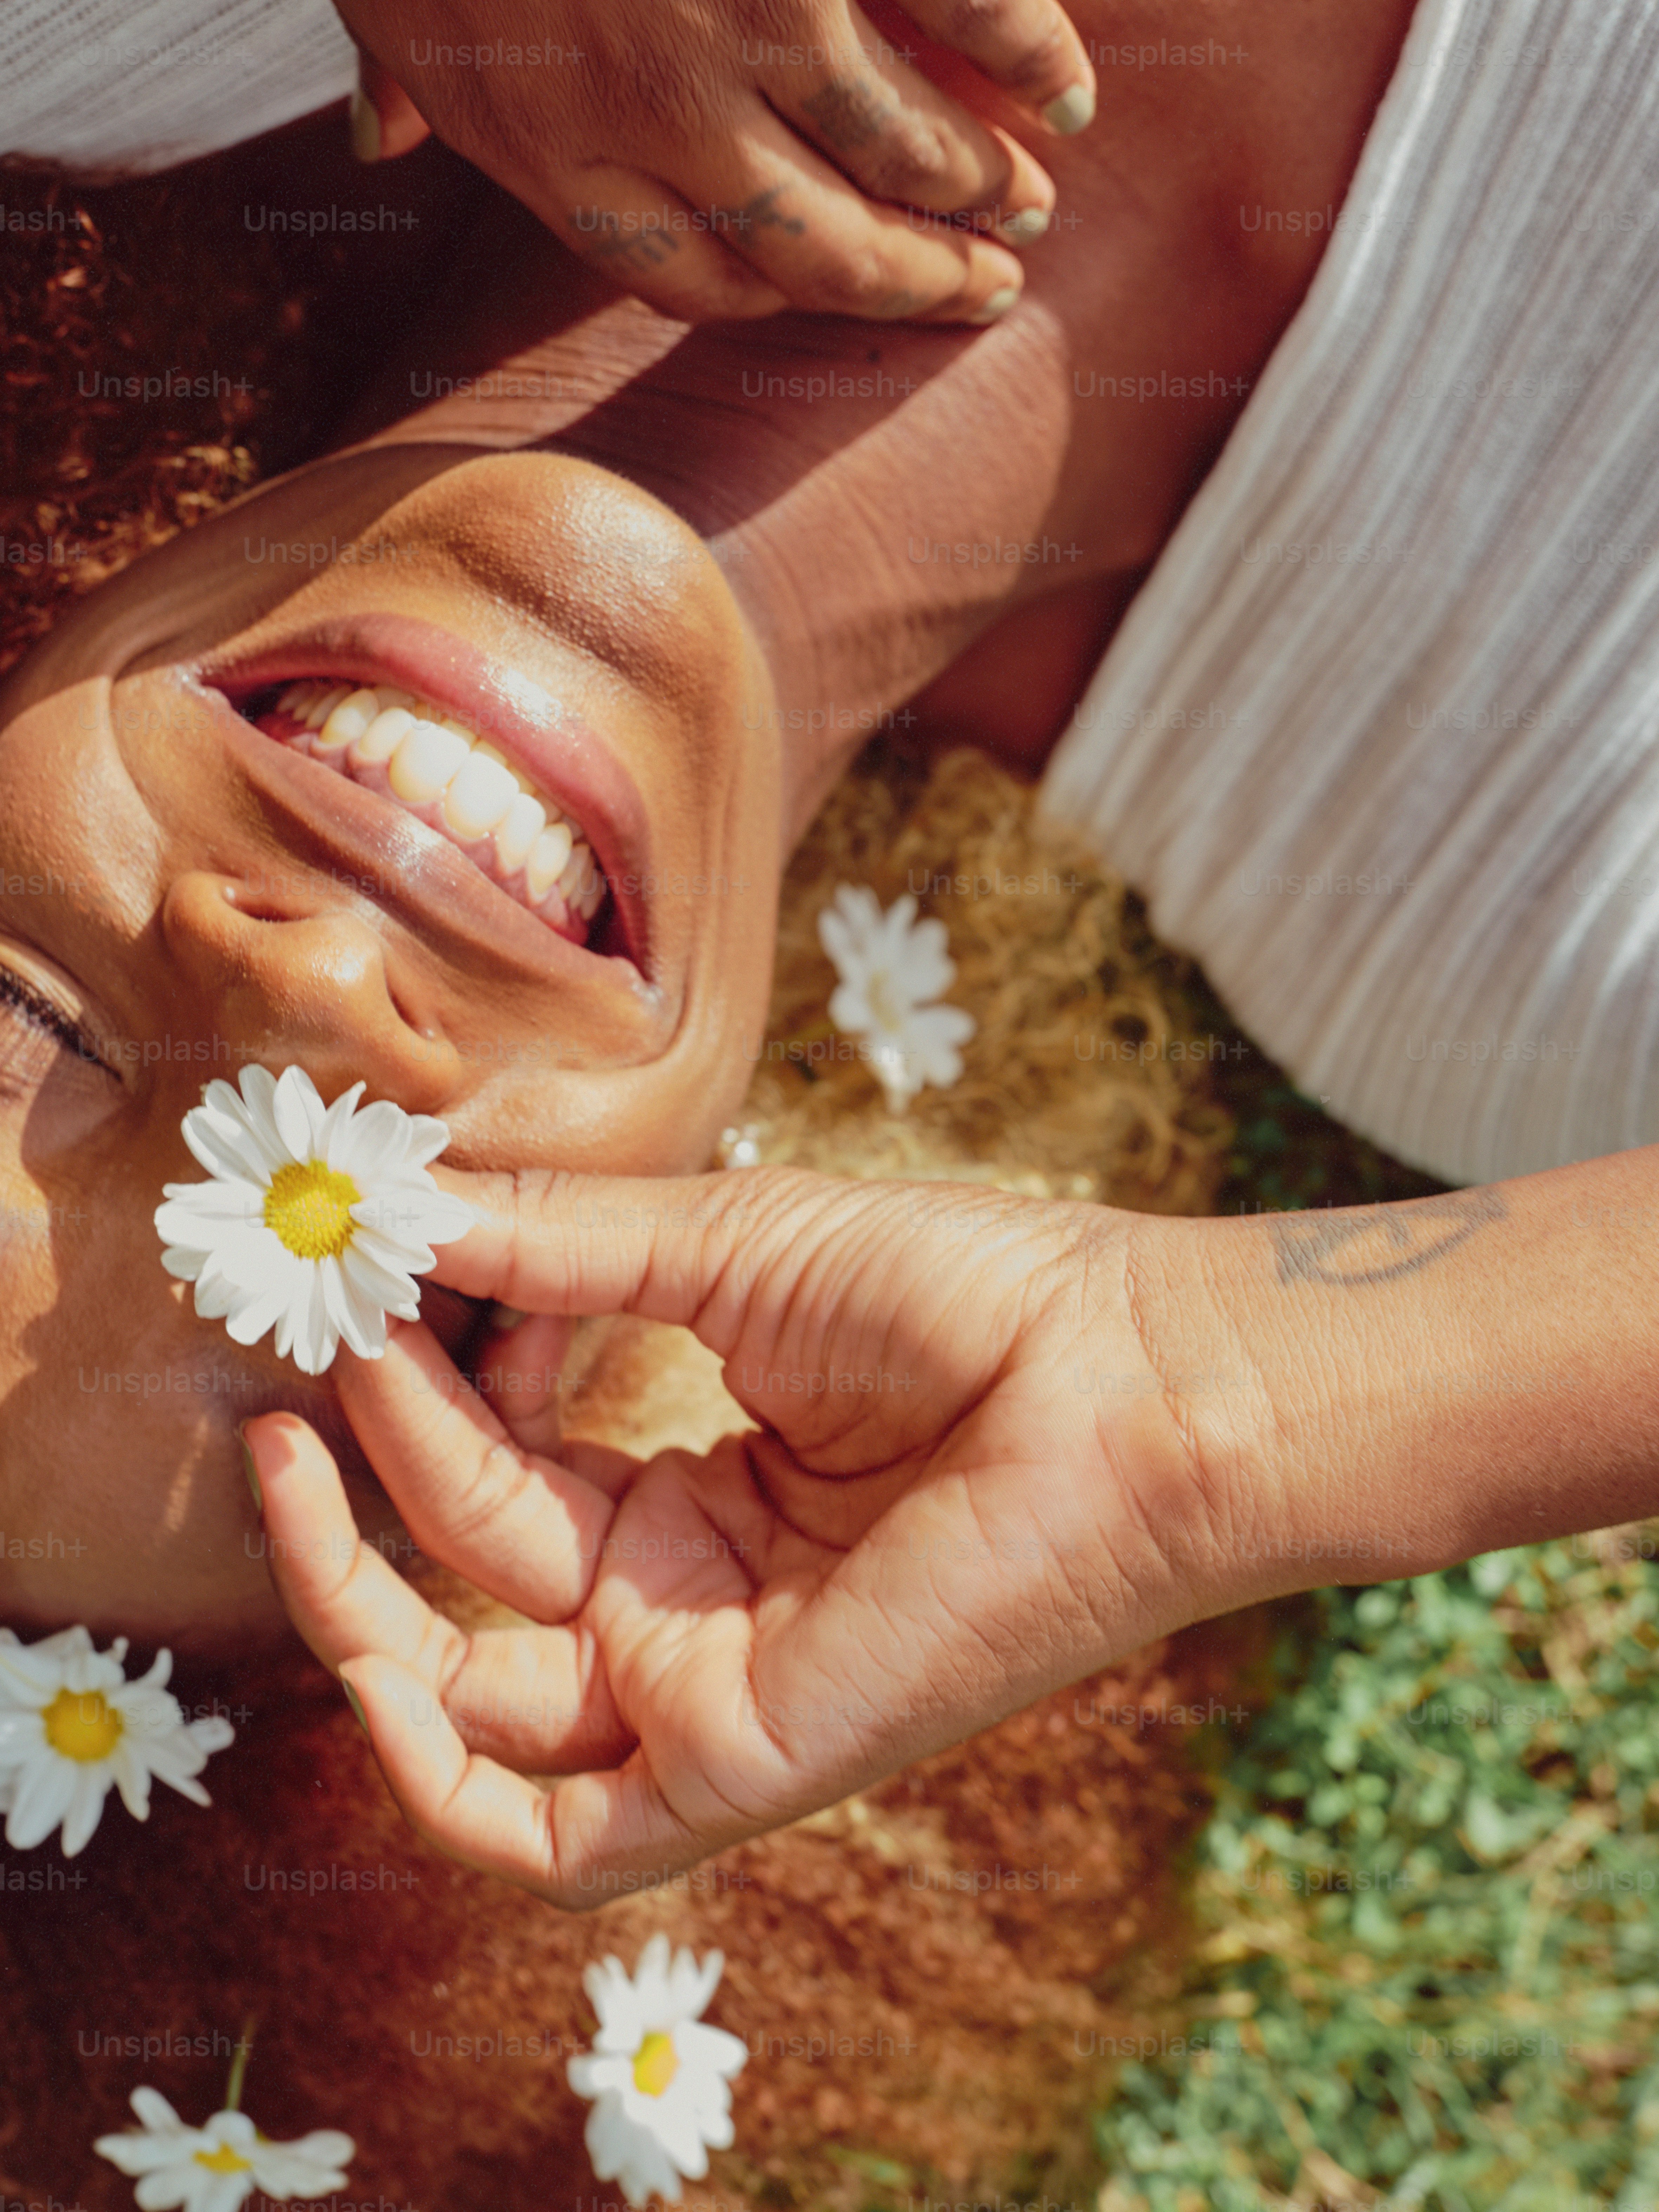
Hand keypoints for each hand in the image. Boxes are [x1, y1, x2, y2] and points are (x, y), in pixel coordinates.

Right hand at [244, 1168, 1239, 1903]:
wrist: (1124, 1372)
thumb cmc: (965, 1294)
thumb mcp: (725, 1248)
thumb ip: (559, 1244)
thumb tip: (400, 1204)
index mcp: (691, 1491)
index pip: (500, 1465)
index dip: (419, 1384)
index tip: (372, 1275)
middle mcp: (685, 1596)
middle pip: (467, 1575)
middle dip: (368, 1473)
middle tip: (301, 1361)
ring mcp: (704, 1681)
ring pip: (476, 1701)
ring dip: (357, 1590)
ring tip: (292, 1450)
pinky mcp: (738, 1756)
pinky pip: (555, 1833)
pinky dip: (441, 1780)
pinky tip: (370, 1666)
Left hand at [339, 0, 1095, 322]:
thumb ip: (395, 77)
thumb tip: (380, 141)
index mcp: (554, 156)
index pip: (699, 285)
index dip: (781, 298)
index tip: (833, 291)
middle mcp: (665, 123)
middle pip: (824, 255)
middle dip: (919, 283)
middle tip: (986, 287)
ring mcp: (751, 26)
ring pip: (901, 159)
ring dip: (981, 188)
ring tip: (1029, 204)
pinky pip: (958, 15)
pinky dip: (1028, 57)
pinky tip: (1067, 95)